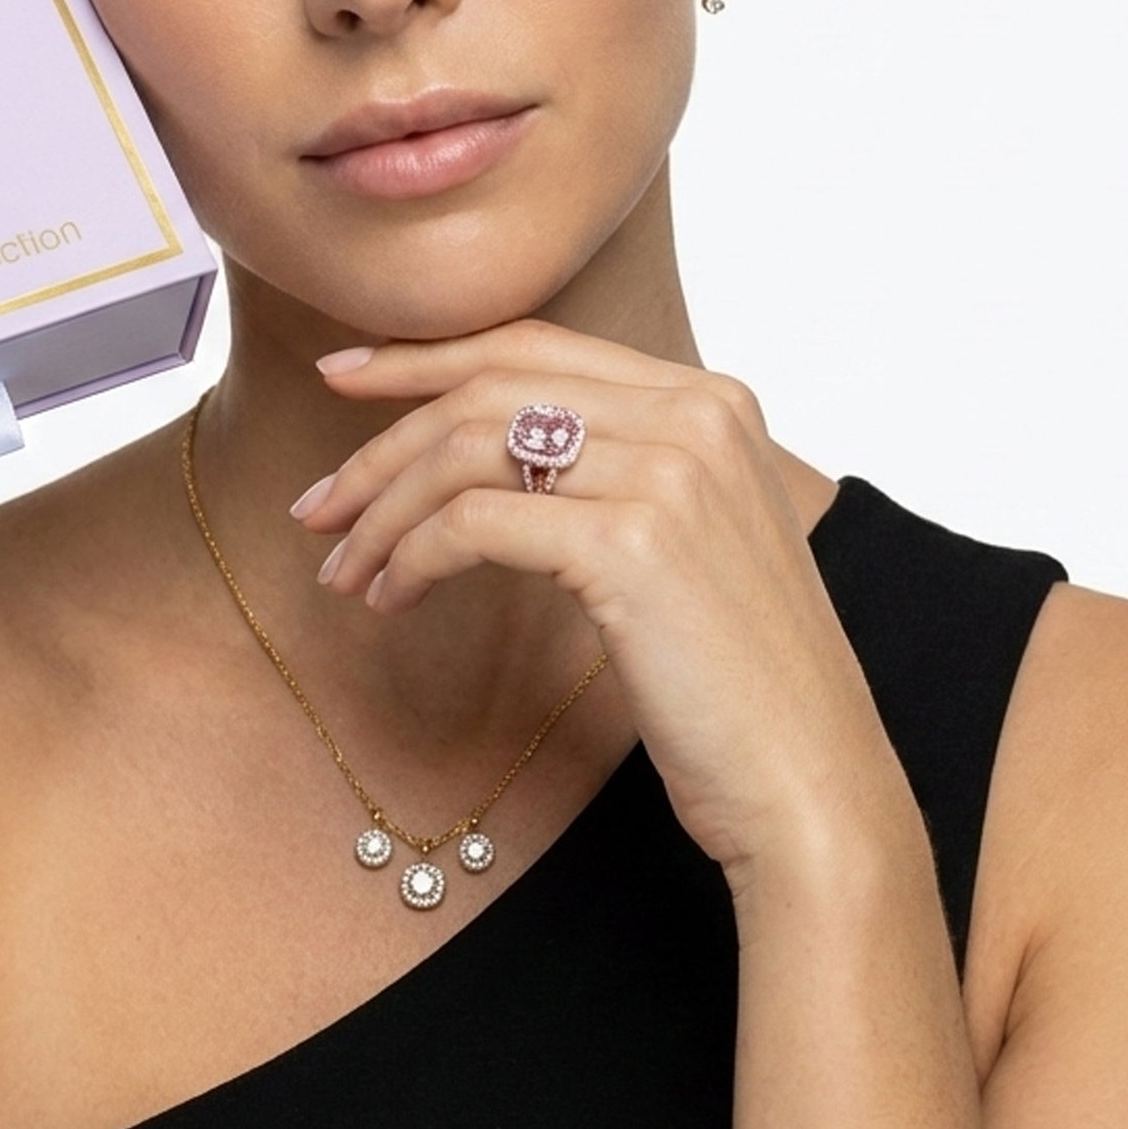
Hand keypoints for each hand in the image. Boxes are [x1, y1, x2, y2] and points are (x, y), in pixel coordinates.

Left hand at [297, 319, 905, 883]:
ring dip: (383, 509)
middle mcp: (694, 414)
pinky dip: (412, 556)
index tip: (343, 376)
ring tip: (342, 568)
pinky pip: (476, 524)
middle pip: (490, 388)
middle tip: (315, 505)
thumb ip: (615, 467)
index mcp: (710, 399)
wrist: (812, 784)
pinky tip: (390, 599)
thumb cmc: (735, 678)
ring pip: (469, 450)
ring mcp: (669, 472)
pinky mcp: (633, 543)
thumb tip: (482, 447)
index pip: (536, 344)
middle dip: (382, 441)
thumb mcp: (687, 537)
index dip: (428, 355)